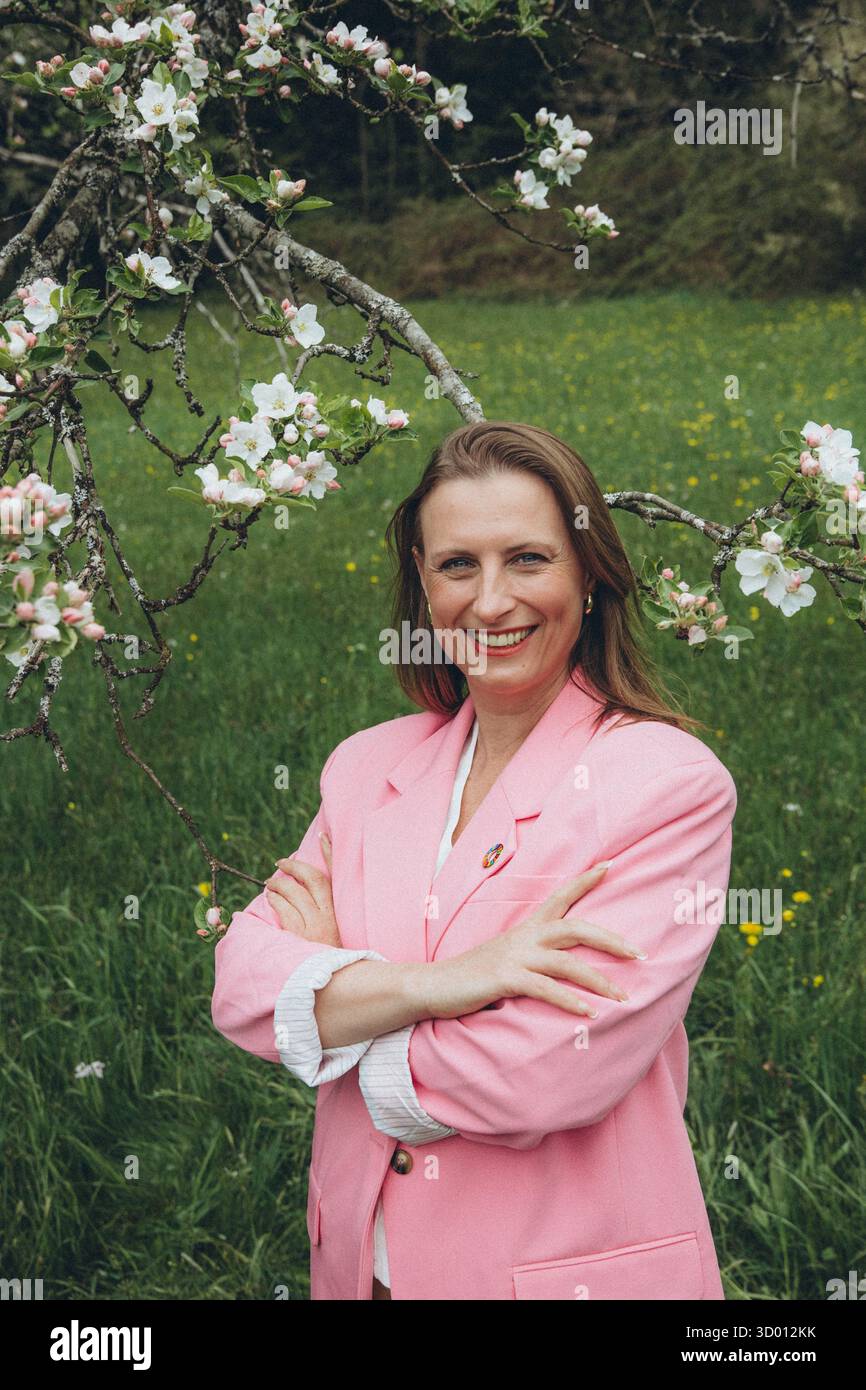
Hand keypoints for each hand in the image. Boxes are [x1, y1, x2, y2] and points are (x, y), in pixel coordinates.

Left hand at [264, 832, 342, 946]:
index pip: (335, 876)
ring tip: (270, 882)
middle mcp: (328, 915)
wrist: (335, 984)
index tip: (323, 835)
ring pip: (294, 892)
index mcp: (338, 911)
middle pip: (312, 879)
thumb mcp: (334, 932)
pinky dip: (275, 900)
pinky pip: (284, 910)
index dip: (330, 853)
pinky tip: (270, 898)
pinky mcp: (300, 936)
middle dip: (294, 866)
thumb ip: (323, 912)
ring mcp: (315, 925)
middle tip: (281, 862)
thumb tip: (304, 893)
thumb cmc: (330, 956)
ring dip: (279, 883)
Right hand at [423, 862, 645, 1020]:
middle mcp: (523, 937)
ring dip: (599, 980)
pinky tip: (588, 1014)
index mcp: (525, 929)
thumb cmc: (472, 976)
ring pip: (567, 962)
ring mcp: (514, 956)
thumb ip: (533, 958)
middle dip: (611, 939)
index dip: (584, 881)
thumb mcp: (506, 959)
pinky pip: (545, 988)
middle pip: (575, 928)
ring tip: (624, 997)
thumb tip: (562, 967)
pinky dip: (569, 1001)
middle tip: (640, 954)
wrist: (431, 985)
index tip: (609, 865)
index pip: (559, 897)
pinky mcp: (504, 978)